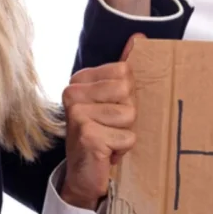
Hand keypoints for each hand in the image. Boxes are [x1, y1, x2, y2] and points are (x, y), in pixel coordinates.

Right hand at [59, 57, 137, 210]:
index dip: (128, 96)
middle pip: (129, 91)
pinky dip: (123, 148)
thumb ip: (124, 67)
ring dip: (126, 132)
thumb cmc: (102, 134)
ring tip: (109, 140)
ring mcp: (77, 113)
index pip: (125, 72)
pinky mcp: (86, 135)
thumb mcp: (114, 98)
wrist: (84, 176)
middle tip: (111, 128)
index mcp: (80, 79)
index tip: (112, 111)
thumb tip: (139, 37)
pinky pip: (128, 136)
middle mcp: (73, 93)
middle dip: (129, 114)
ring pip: (130, 114)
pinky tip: (107, 153)